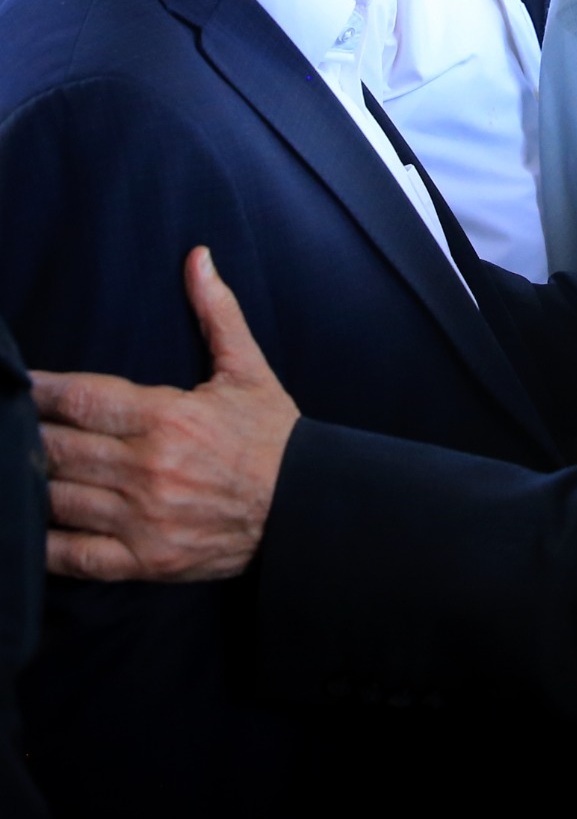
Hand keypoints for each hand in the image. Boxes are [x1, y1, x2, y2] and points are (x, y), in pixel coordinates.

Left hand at [32, 247, 299, 582]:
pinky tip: (33, 526)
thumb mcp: (248, 369)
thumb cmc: (272, 436)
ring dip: (32, 483)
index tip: (21, 385)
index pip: (80, 398)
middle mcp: (149, 467)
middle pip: (58, 448)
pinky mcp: (146, 560)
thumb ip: (216, 313)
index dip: (41, 391)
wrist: (305, 506)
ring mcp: (144, 518)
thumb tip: (198, 258)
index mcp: (168, 416)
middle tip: (14, 426)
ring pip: (58, 499)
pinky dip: (46, 544)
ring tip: (22, 469)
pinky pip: (75, 556)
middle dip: (31, 435)